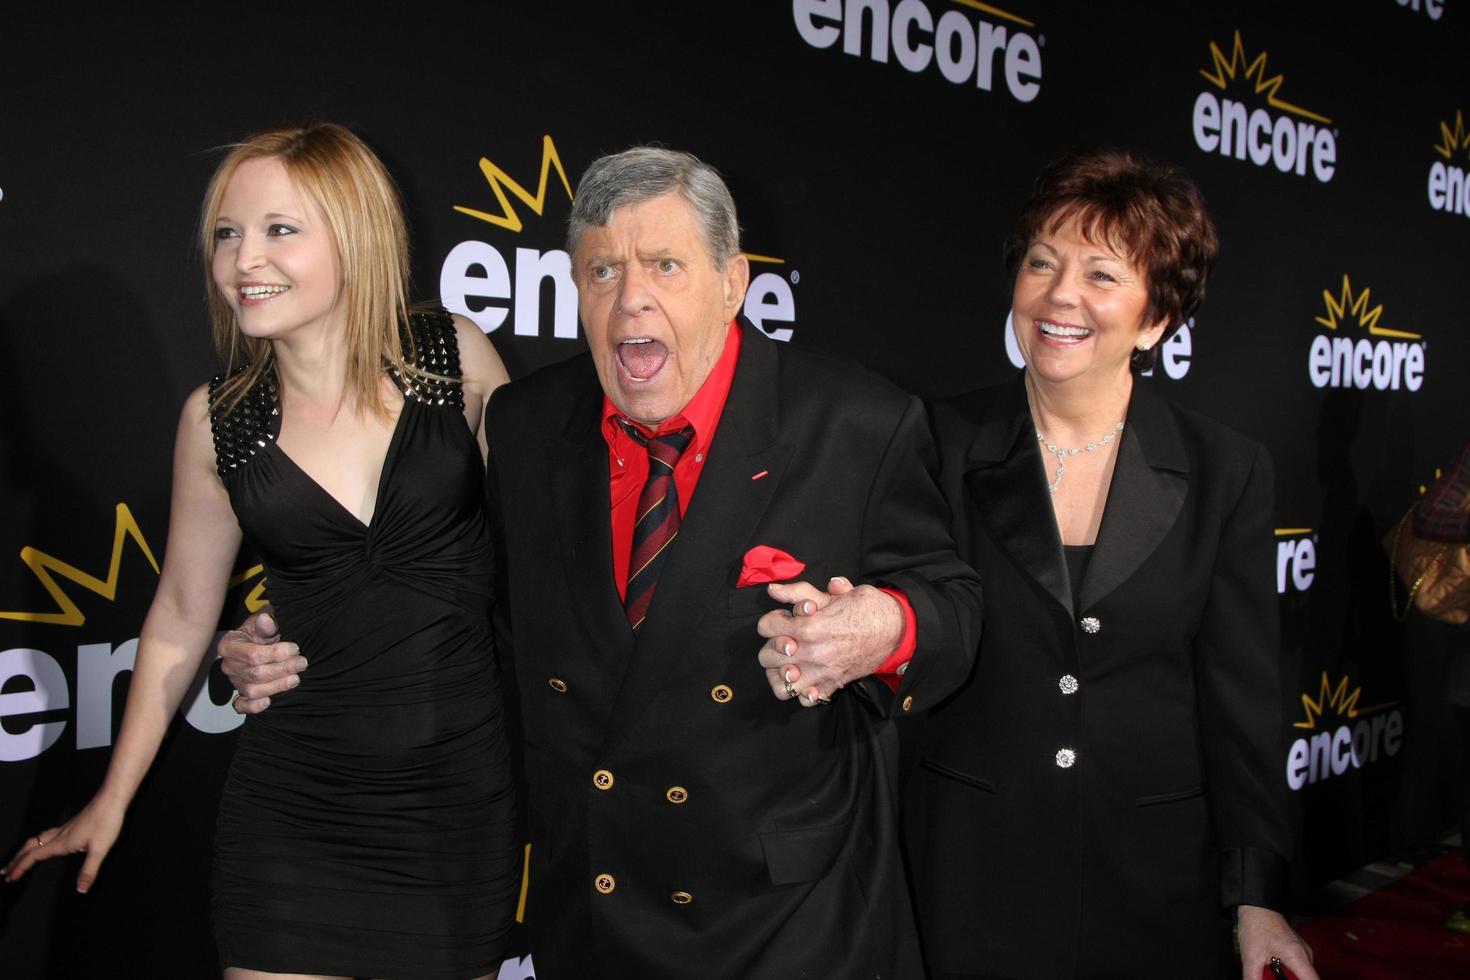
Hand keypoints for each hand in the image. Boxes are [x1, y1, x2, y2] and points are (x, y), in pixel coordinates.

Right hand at [4, 796, 125, 893]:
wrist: (112, 799)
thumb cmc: (107, 821)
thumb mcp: (100, 849)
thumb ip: (89, 870)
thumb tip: (81, 890)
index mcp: (62, 842)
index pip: (33, 856)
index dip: (20, 867)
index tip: (10, 878)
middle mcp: (59, 835)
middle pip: (30, 847)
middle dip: (16, 860)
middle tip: (5, 871)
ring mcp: (65, 828)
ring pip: (37, 840)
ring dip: (25, 851)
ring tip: (18, 859)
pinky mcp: (72, 825)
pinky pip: (47, 835)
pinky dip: (37, 843)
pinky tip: (45, 845)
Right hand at [217, 610, 305, 713]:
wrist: (263, 639)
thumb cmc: (263, 629)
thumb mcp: (266, 620)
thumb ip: (266, 623)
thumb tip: (266, 620)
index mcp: (229, 645)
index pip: (252, 654)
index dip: (275, 653)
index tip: (295, 648)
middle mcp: (229, 665)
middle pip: (255, 674)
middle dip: (282, 670)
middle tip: (302, 663)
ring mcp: (234, 681)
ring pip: (252, 690)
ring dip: (276, 686)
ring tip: (295, 679)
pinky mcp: (241, 694)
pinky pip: (241, 706)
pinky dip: (253, 706)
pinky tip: (269, 702)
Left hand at [756, 576, 902, 703]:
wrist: (897, 629)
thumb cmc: (866, 608)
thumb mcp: (834, 594)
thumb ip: (799, 592)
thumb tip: (773, 590)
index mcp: (809, 627)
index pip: (766, 627)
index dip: (772, 619)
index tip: (784, 617)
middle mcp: (812, 653)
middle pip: (766, 657)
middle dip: (772, 644)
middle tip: (786, 638)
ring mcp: (821, 673)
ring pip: (780, 684)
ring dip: (780, 672)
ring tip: (788, 661)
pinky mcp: (832, 685)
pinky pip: (805, 699)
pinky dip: (801, 692)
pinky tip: (805, 678)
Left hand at [1238, 905, 1316, 979]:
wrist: (1255, 905)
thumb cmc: (1256, 924)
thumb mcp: (1251, 957)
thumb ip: (1253, 978)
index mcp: (1298, 956)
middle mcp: (1304, 955)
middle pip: (1304, 979)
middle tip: (1270, 975)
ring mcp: (1301, 952)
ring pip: (1299, 974)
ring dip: (1286, 977)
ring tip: (1268, 969)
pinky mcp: (1295, 950)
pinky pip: (1295, 967)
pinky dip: (1285, 972)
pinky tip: (1270, 967)